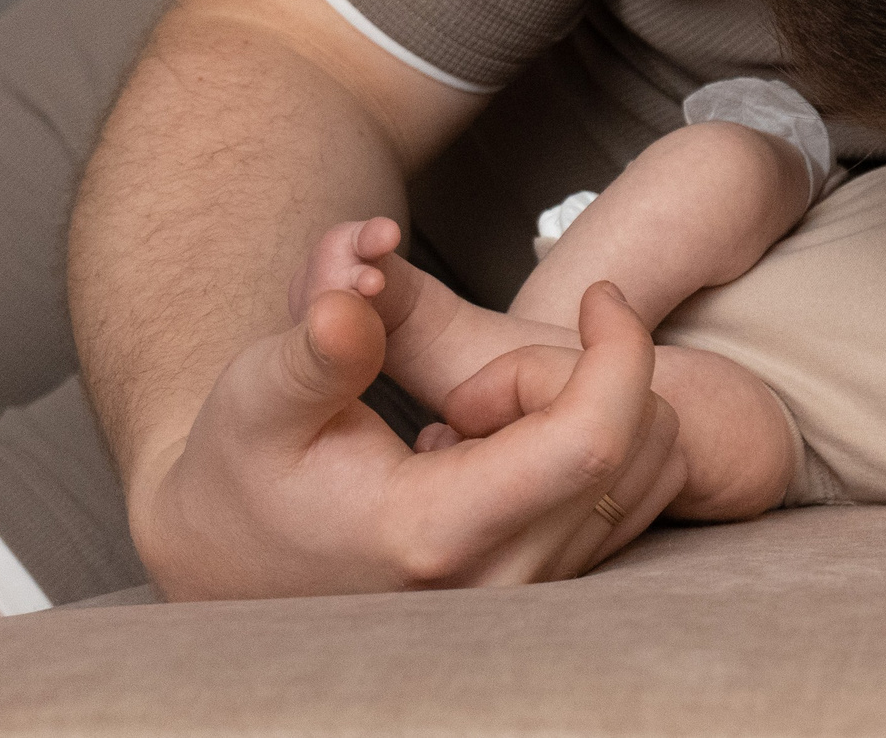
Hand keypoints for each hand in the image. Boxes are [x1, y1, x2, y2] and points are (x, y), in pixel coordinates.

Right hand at [132, 281, 685, 598]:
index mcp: (438, 534)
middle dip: (575, 375)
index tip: (599, 291)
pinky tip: (501, 452)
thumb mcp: (258, 396)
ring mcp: (531, 593)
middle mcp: (502, 581)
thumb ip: (318, 348)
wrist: (234, 558)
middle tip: (473, 384)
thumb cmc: (246, 468)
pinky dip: (594, 445)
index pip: (593, 438)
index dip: (618, 346)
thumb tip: (353, 292)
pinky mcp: (552, 586)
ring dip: (587, 410)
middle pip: (634, 438)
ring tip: (477, 423)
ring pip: (651, 461)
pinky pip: (640, 489)